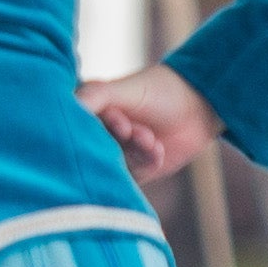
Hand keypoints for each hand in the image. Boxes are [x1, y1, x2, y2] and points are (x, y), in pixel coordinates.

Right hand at [78, 62, 219, 184]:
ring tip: (152, 138)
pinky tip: (159, 149)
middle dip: (119, 142)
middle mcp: (99, 134)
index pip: (76, 130)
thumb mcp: (121, 89)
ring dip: (135, 152)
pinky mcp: (136, 170)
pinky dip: (146, 162)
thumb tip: (65, 111)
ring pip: (112, 164)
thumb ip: (91, 98)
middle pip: (93, 150)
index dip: (96, 129)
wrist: (202, 105)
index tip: (120, 122)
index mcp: (90, 112)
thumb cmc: (159, 90)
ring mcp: (117, 153)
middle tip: (139, 131)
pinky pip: (132, 177)